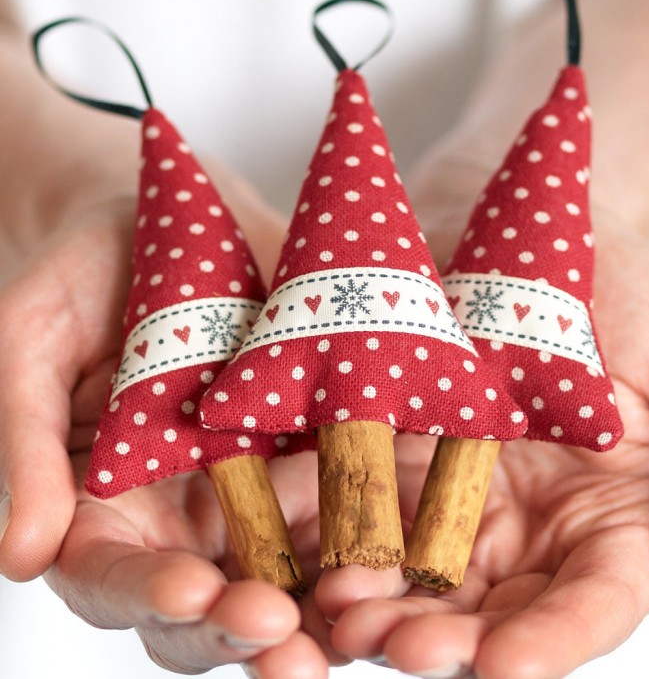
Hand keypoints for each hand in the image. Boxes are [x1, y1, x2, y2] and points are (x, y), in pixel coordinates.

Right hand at [0, 164, 338, 675]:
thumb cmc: (79, 278)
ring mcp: (257, 480)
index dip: (152, 595)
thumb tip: (19, 560)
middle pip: (211, 597)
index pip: (118, 579)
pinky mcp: (315, 442)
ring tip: (354, 626)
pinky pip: (348, 496)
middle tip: (287, 644)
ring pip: (288, 568)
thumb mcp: (32, 346)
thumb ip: (26, 448)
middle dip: (243, 627)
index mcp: (107, 501)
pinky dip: (373, 527)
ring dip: (320, 609)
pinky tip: (406, 546)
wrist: (165, 216)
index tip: (196, 591)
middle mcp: (186, 507)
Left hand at [314, 184, 648, 677]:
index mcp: (609, 518)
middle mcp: (527, 523)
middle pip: (489, 606)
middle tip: (403, 648)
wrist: (527, 229)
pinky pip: (362, 506)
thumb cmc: (624, 292)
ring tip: (342, 614)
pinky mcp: (394, 456)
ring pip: (415, 572)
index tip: (505, 667)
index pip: (587, 604)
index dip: (552, 642)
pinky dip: (337, 535)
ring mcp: (453, 493)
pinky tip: (309, 554)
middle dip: (447, 637)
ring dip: (381, 601)